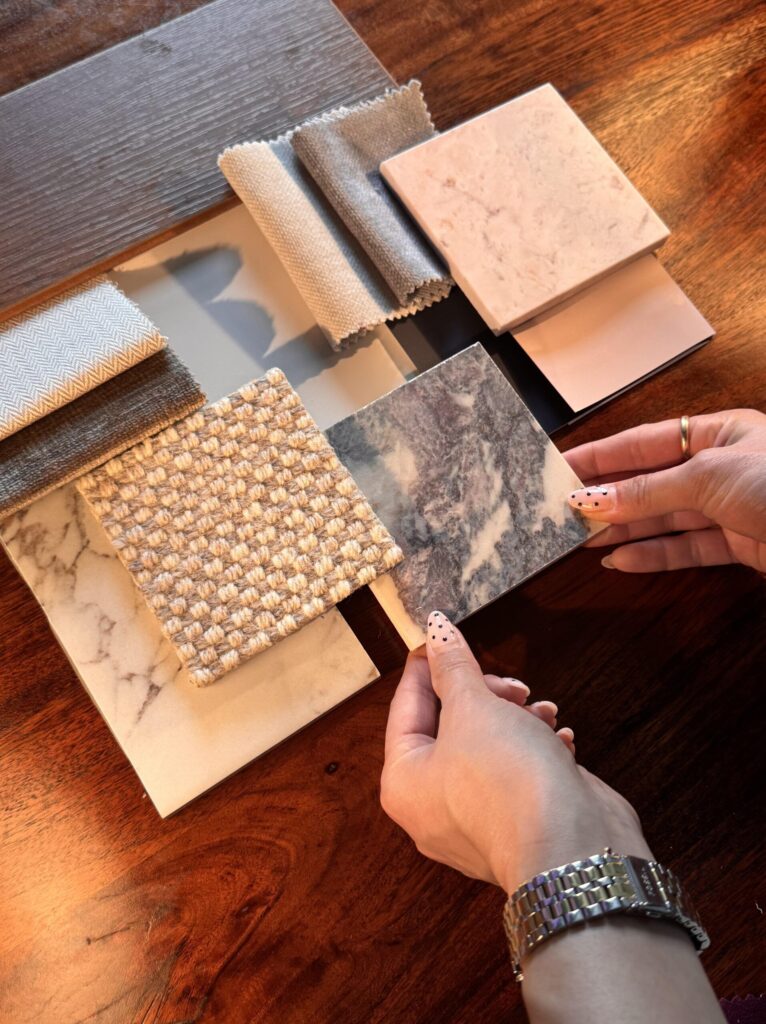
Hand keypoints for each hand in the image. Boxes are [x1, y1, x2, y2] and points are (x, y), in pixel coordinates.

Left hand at [381, 613, 651, 894]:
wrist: (573, 849)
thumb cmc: (510, 784)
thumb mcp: (474, 708)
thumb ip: (453, 667)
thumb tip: (437, 631)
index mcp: (404, 781)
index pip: (406, 706)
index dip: (426, 666)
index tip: (441, 637)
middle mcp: (432, 807)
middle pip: (448, 725)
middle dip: (484, 695)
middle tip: (511, 686)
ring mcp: (476, 819)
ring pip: (487, 746)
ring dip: (517, 719)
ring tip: (541, 712)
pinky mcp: (516, 824)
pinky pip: (517, 773)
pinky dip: (537, 749)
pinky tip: (558, 740)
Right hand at [564, 408, 765, 571]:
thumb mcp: (707, 476)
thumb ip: (648, 491)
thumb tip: (594, 500)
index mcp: (717, 433)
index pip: (644, 441)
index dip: (601, 455)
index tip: (561, 467)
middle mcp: (720, 467)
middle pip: (651, 482)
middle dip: (608, 498)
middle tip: (565, 511)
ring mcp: (729, 507)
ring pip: (665, 518)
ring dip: (624, 530)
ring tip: (583, 540)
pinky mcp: (739, 544)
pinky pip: (688, 548)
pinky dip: (655, 555)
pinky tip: (622, 560)